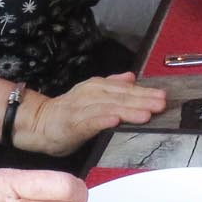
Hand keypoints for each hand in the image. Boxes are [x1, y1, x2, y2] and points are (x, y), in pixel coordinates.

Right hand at [18, 73, 166, 155]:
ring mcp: (81, 109)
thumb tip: (131, 77)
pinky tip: (116, 121)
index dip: (145, 92)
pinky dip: (103, 120)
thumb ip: (113, 86)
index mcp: (97, 87)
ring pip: (109, 108)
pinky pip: (90, 121)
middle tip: (161, 104)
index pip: (125, 89)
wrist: (38, 123)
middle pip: (121, 97)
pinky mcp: (72, 124)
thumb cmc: (69, 112)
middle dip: (143, 100)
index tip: (163, 96)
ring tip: (146, 114)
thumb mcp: (93, 94)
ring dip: (128, 110)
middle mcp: (90, 94)